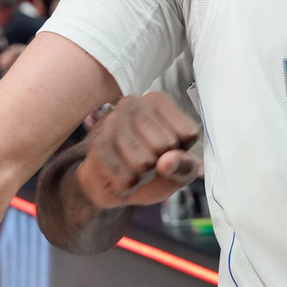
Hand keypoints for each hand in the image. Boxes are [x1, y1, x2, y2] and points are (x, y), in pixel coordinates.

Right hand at [76, 93, 201, 209]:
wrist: (116, 185)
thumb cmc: (153, 169)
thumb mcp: (181, 168)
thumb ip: (184, 165)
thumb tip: (167, 162)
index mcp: (160, 101)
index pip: (188, 133)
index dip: (182, 151)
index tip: (170, 149)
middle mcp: (134, 103)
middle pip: (166, 144)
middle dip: (160, 163)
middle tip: (149, 160)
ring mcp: (112, 121)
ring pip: (144, 161)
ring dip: (143, 175)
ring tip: (135, 168)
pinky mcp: (98, 144)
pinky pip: (125, 175)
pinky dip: (128, 184)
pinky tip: (123, 176)